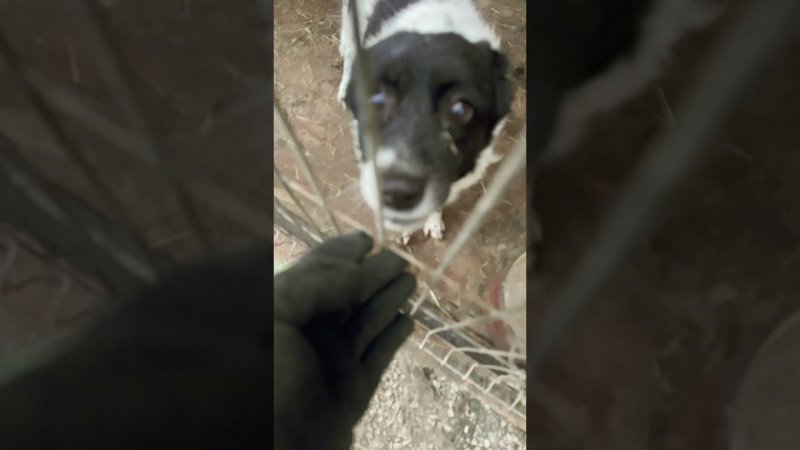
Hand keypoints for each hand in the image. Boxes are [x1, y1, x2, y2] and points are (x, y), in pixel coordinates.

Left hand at [274, 231, 415, 449]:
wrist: (279, 448)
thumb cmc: (268, 378)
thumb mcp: (275, 314)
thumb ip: (313, 282)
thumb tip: (357, 261)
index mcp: (279, 313)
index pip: (313, 274)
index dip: (339, 254)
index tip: (366, 239)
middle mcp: (305, 335)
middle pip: (344, 295)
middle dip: (372, 275)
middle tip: (399, 260)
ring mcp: (330, 363)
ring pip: (366, 322)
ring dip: (388, 299)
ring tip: (410, 280)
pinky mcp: (353, 391)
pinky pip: (378, 356)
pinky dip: (394, 336)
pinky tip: (409, 320)